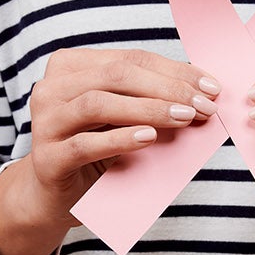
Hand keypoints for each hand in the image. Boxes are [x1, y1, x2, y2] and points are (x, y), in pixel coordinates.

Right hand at [0, 48, 220, 254]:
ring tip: (183, 118)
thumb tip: (202, 89)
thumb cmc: (95, 148)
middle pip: (115, 75)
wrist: (56, 195)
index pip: (129, 58)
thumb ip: (147, 96)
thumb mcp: (121, 116)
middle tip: (202, 106)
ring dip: (147, 109)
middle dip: (166, 88)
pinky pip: (84, 144)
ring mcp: (44, 122)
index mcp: (69, 66)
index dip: (173, 70)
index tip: (210, 87)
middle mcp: (51, 88)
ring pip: (98, 103)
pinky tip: (148, 139)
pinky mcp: (46, 158)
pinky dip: (120, 139)